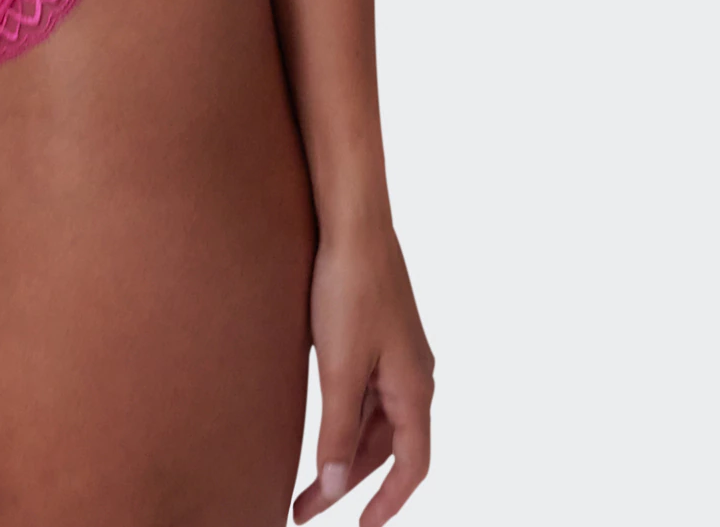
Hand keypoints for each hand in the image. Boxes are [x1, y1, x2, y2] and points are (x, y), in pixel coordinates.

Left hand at [290, 220, 433, 525]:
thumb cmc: (349, 289)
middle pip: (388, 446)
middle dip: (349, 481)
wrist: (352, 221)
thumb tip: (336, 484)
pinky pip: (366, 390)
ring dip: (344, 448)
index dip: (389, 502)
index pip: (412, 464)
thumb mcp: (339, 368)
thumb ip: (338, 430)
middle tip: (305, 506)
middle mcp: (414, 374)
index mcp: (415, 387)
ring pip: (374, 419)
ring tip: (304, 475)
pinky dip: (344, 416)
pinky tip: (320, 422)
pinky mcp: (378, 333)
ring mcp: (397, 353)